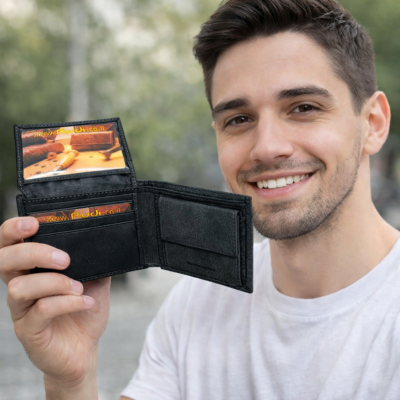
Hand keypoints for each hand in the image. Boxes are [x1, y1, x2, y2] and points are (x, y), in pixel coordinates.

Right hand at [0, 216, 110, 394]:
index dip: (13, 230)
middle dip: (33, 252)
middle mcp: (20, 286)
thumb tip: (104, 237)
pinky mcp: (29, 331)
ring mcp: (21, 311)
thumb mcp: (94, 280)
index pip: (10, 245)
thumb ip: (93, 260)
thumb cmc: (84, 311)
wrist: (85, 349)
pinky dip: (67, 303)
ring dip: (54, 282)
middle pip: (5, 261)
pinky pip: (40, 311)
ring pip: (19, 287)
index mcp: (32, 270)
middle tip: (64, 258)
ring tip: (79, 286)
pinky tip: (86, 303)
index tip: (34, 222)